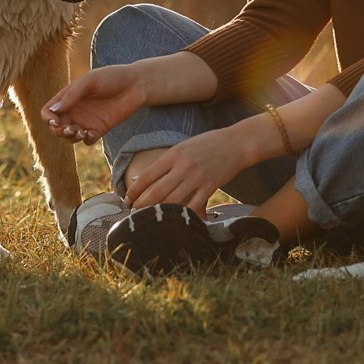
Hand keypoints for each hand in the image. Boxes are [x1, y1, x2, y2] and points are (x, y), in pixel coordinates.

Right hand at [42, 64, 148, 143]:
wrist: (136, 85)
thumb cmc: (112, 77)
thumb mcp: (90, 82)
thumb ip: (72, 95)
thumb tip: (54, 111)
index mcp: (68, 97)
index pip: (48, 112)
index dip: (48, 118)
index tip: (56, 121)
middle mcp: (74, 110)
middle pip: (56, 127)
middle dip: (58, 131)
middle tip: (70, 129)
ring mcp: (86, 121)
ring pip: (69, 137)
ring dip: (70, 138)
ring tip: (80, 132)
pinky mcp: (99, 129)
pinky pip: (86, 140)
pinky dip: (85, 140)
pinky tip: (91, 133)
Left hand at [125, 123, 254, 212]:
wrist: (237, 143)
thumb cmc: (209, 144)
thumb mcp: (185, 146)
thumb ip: (167, 161)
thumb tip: (146, 176)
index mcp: (174, 154)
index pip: (148, 175)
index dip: (135, 190)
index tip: (127, 199)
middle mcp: (183, 166)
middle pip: (156, 191)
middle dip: (142, 204)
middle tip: (132, 213)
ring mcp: (197, 177)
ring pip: (172, 201)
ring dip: (158, 212)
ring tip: (149, 219)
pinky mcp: (210, 186)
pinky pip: (193, 205)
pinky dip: (182, 214)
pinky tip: (175, 220)